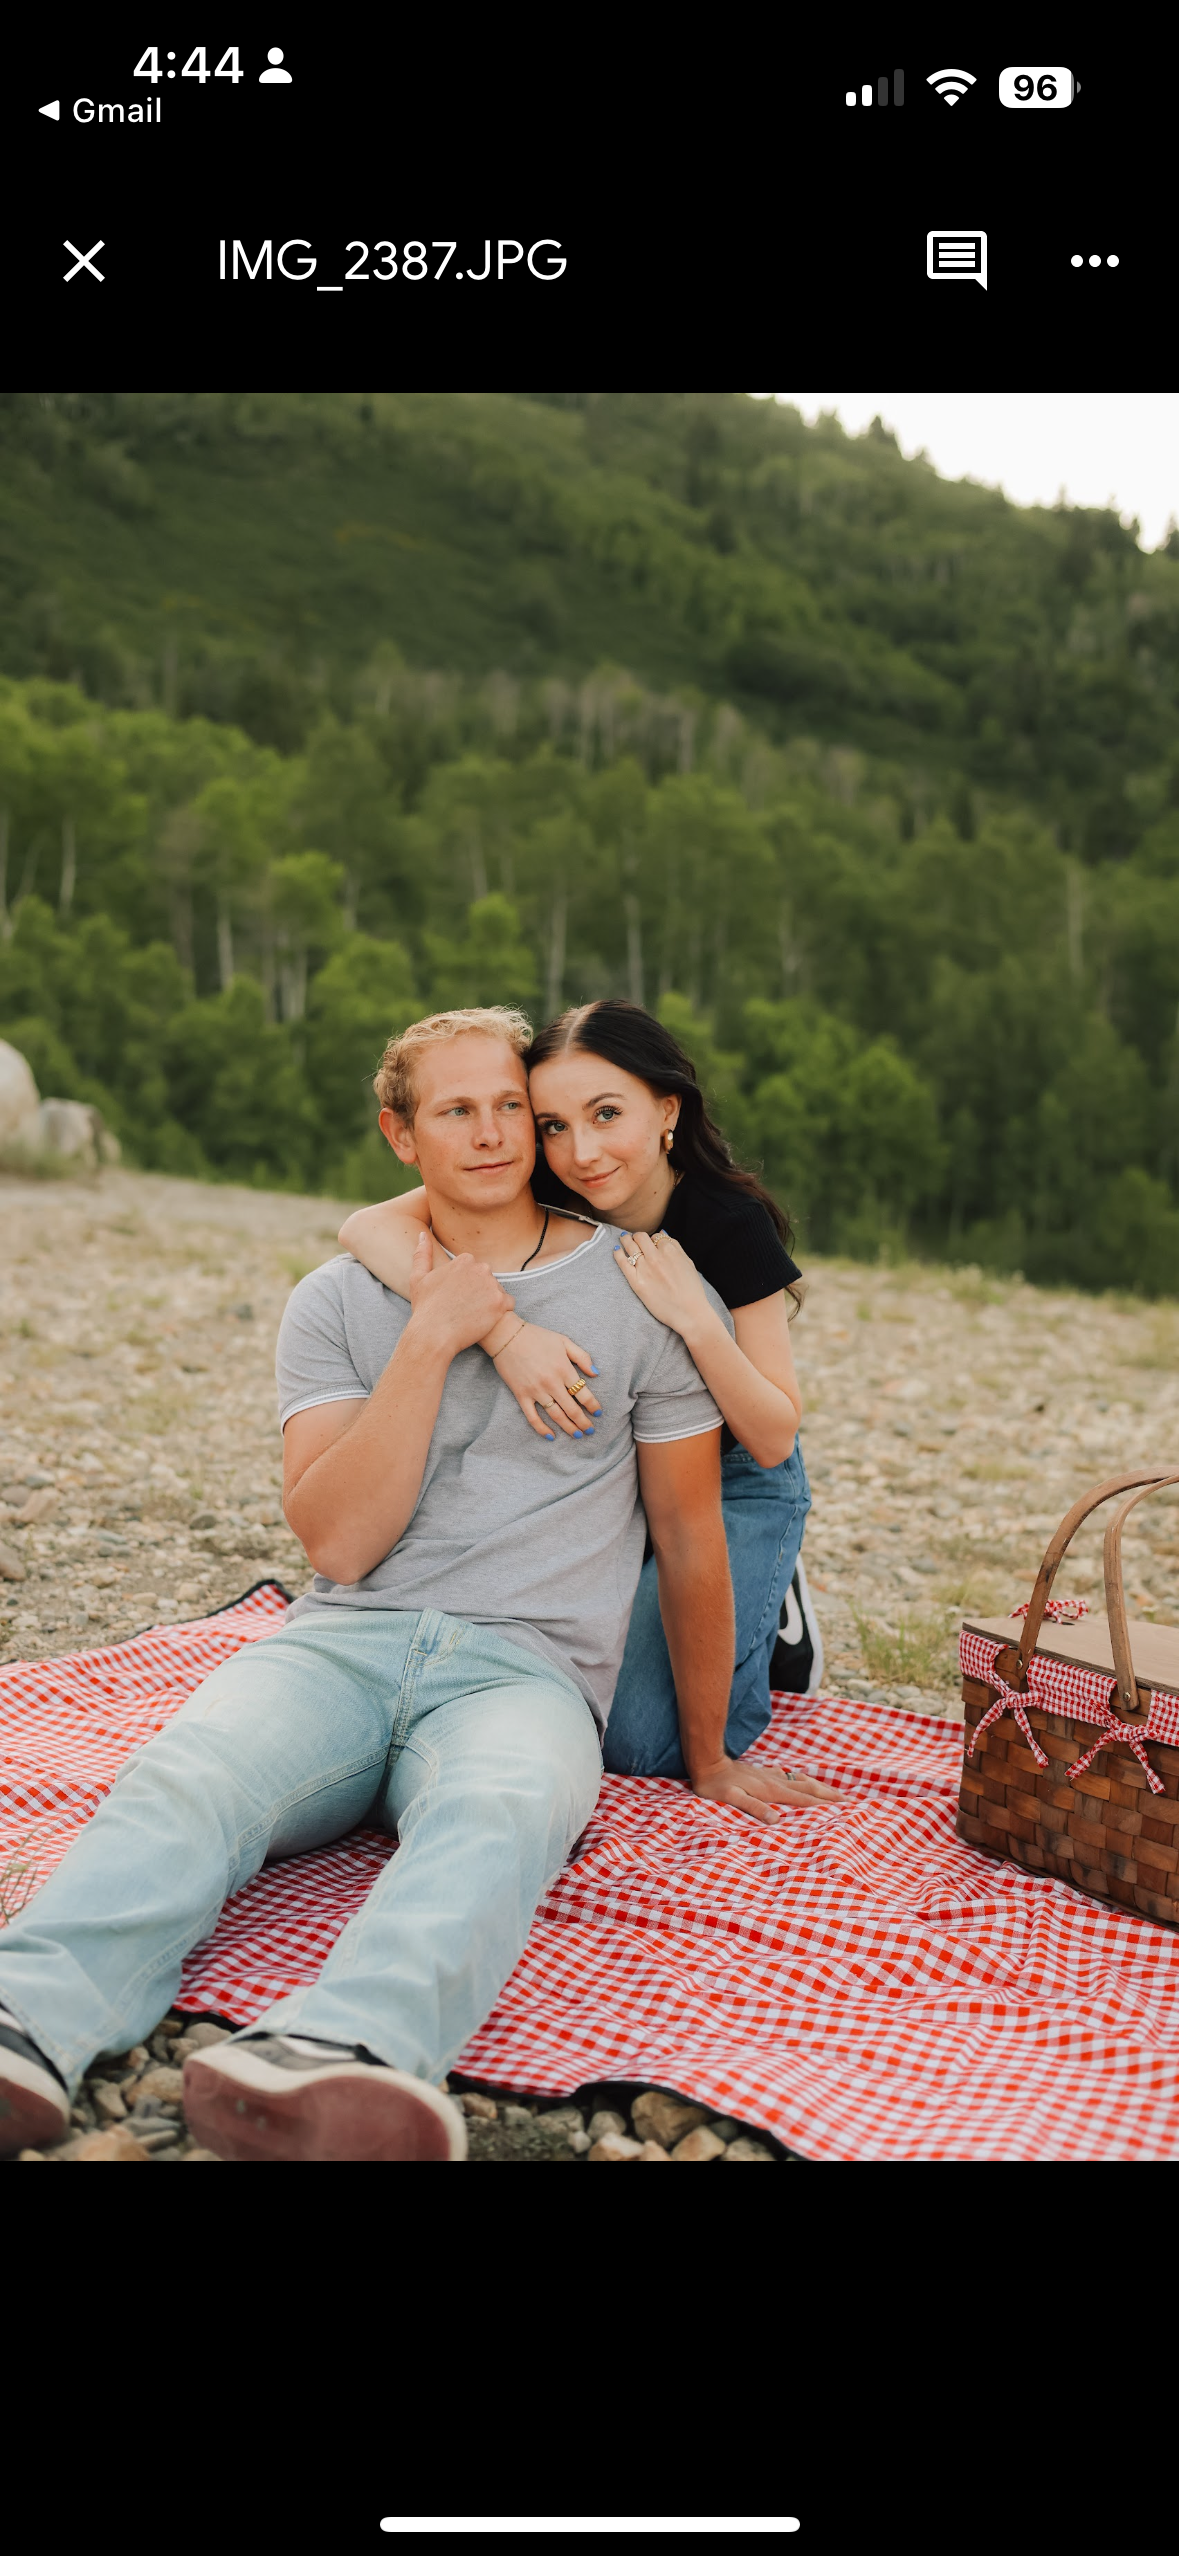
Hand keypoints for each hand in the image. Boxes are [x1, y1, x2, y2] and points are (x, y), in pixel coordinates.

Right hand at [405, 1229, 513, 1361]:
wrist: (434, 1334)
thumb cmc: (425, 1308)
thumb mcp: (418, 1277)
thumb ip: (423, 1254)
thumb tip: (423, 1234)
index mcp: (465, 1260)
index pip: (473, 1269)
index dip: (465, 1284)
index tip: (456, 1296)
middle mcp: (481, 1269)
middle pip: (486, 1279)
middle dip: (479, 1290)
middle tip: (463, 1307)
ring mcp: (492, 1286)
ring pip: (497, 1291)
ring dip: (489, 1301)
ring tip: (472, 1314)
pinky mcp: (501, 1304)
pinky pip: (508, 1304)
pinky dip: (500, 1311)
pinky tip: (484, 1318)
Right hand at [492, 1322, 602, 1440]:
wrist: (507, 1336)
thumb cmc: (537, 1336)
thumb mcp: (563, 1341)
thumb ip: (582, 1356)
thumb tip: (595, 1374)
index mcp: (564, 1369)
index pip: (584, 1394)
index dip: (593, 1406)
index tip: (598, 1413)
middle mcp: (552, 1383)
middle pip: (572, 1409)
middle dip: (583, 1422)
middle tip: (590, 1430)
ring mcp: (536, 1391)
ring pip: (556, 1416)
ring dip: (568, 1428)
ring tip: (577, 1435)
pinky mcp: (522, 1395)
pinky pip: (533, 1417)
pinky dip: (542, 1429)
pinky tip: (551, 1436)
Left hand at [613, 1228, 711, 1337]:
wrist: (688, 1312)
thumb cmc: (691, 1289)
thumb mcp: (688, 1263)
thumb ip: (676, 1247)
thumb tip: (663, 1234)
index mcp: (670, 1250)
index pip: (655, 1237)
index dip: (653, 1240)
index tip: (652, 1246)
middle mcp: (656, 1257)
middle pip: (640, 1237)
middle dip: (638, 1236)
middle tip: (635, 1239)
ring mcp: (644, 1268)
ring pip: (629, 1245)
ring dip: (625, 1240)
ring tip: (623, 1239)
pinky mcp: (636, 1282)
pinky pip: (622, 1262)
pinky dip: (618, 1254)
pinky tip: (617, 1251)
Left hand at [689, 1755, 839, 1825]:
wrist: (707, 1762)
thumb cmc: (716, 1786)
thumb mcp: (732, 1798)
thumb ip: (754, 1808)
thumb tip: (777, 1821)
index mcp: (772, 1791)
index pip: (805, 1800)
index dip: (824, 1806)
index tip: (845, 1809)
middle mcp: (775, 1782)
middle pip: (809, 1788)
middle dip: (830, 1796)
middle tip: (850, 1802)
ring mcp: (770, 1776)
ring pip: (802, 1781)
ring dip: (820, 1787)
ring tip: (835, 1793)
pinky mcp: (763, 1773)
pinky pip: (790, 1778)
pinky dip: (802, 1781)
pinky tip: (802, 1781)